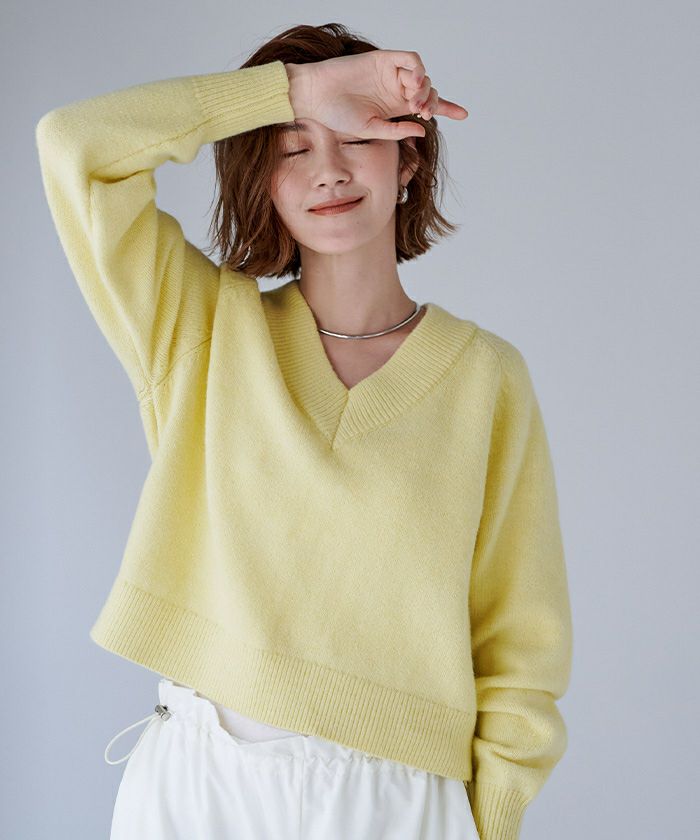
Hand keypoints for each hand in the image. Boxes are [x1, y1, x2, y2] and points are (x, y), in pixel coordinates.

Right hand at [287, 50, 467, 140]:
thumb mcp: (370, 130)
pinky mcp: (383, 59)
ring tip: (414, 102)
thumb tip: (422, 131)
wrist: (316, 96)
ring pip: (421, 76)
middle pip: (428, 91)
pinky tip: (413, 82)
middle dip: (432, 102)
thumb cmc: (337, 116)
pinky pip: (409, 59)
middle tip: (422, 113)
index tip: (464, 114)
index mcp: (394, 108)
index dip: (447, 108)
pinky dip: (417, 69)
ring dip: (424, 88)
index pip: (426, 106)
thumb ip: (396, 131)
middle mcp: (395, 90)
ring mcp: (390, 73)